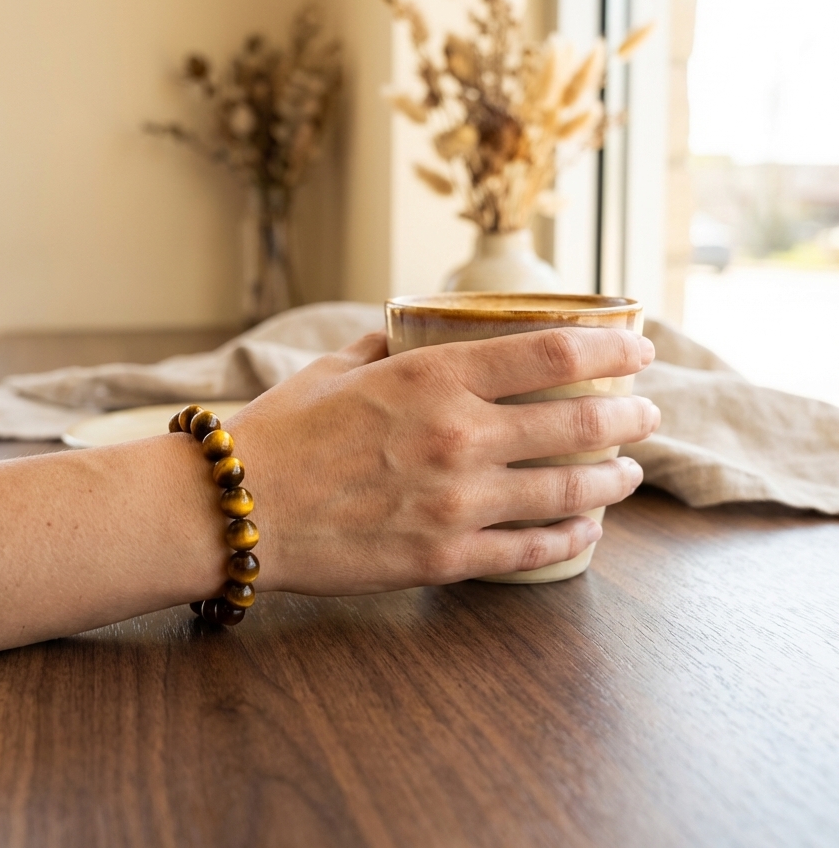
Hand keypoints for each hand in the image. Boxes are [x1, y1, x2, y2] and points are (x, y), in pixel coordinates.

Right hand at [233, 327, 658, 594]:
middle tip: (647, 413)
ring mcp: (456, 502)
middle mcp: (458, 436)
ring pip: (568, 490)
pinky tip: (587, 528)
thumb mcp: (337, 368)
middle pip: (577, 421)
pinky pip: (530, 549)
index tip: (639, 347)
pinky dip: (570, 537)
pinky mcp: (445, 557)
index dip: (610, 345)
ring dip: (612, 478)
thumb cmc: (283, 431)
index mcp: (432, 378)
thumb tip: (419, 327)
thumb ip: (390, 345)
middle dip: (628, 415)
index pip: (551, 351)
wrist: (238, 508)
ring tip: (628, 472)